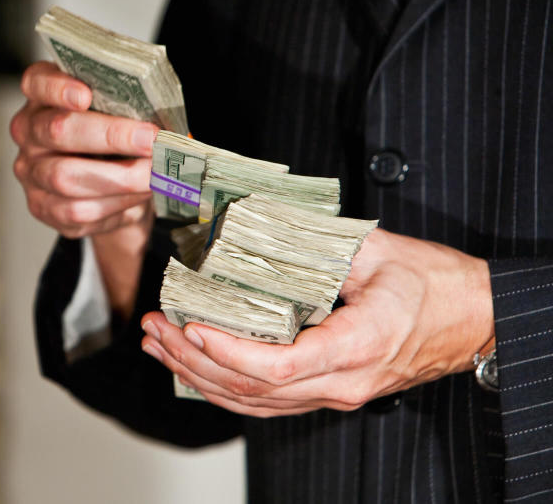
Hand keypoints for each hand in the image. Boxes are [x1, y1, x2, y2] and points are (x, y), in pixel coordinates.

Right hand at [10, 62, 158, 238]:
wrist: (109, 187)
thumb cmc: (115, 140)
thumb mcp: (121, 114)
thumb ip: (134, 110)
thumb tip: (171, 127)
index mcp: (43, 96)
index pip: (37, 82)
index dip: (58, 87)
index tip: (86, 95)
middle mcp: (29, 132)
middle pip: (58, 131)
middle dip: (110, 136)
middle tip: (150, 140)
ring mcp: (31, 171)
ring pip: (66, 178)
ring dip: (120, 178)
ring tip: (154, 175)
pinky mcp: (43, 207)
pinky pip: (76, 211)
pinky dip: (115, 205)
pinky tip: (138, 197)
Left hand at [139, 228, 494, 416]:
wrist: (474, 319)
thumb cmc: (435, 285)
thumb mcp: (378, 250)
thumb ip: (318, 243)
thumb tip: (258, 226)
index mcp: (356, 346)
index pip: (278, 365)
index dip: (227, 350)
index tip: (189, 325)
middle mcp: (342, 383)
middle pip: (253, 389)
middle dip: (194, 360)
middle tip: (154, 329)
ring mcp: (336, 395)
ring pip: (255, 401)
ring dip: (200, 376)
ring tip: (159, 345)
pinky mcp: (329, 392)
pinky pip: (269, 401)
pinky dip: (226, 385)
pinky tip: (195, 365)